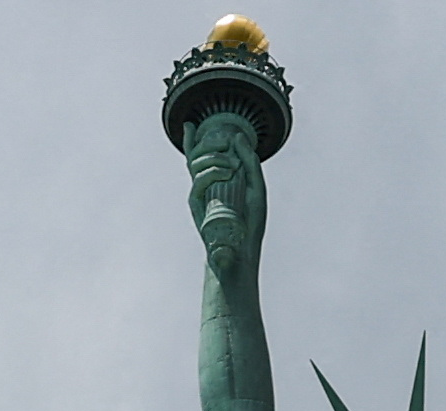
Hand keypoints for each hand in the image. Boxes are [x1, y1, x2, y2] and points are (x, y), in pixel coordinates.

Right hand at [184, 115, 267, 265]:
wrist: (243, 251)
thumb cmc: (250, 222)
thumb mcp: (256, 188)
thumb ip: (250, 163)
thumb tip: (238, 136)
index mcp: (216, 180)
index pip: (199, 156)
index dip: (191, 140)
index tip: (189, 125)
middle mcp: (204, 185)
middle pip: (196, 155)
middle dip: (209, 143)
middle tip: (226, 143)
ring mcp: (199, 194)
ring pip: (195, 164)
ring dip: (214, 157)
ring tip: (232, 164)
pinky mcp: (196, 205)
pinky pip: (198, 181)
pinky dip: (212, 172)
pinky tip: (226, 172)